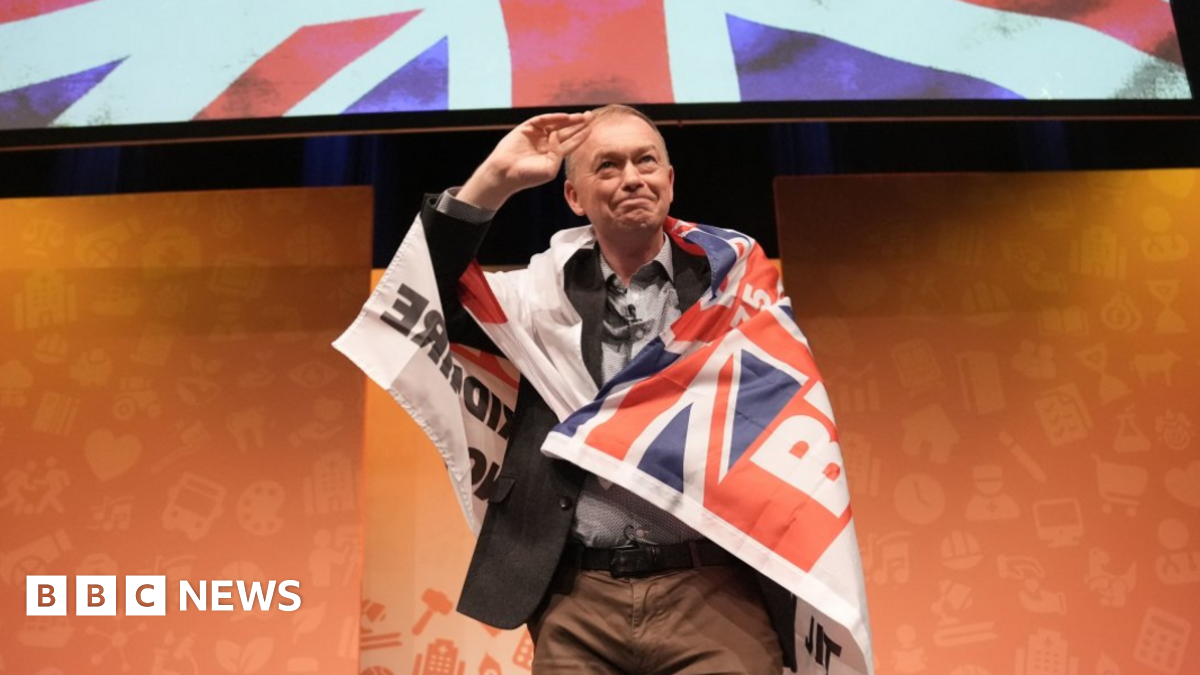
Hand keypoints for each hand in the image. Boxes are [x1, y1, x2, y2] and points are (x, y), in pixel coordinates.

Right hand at [457, 112, 592, 210]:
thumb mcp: (550, 169)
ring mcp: (536, 135)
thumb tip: (556, 136)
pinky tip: (565, 117)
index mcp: (552, 155)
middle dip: (578, 124)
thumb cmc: (528, 176)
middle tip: (590, 116)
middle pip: (566, 131)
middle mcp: (546, 144)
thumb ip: (558, 153)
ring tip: (582, 116)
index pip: (570, 143)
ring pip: (556, 124)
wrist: (506, 173)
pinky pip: (542, 120)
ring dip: (569, 120)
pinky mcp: (526, 128)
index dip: (581, 136)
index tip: (591, 129)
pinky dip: (553, 117)